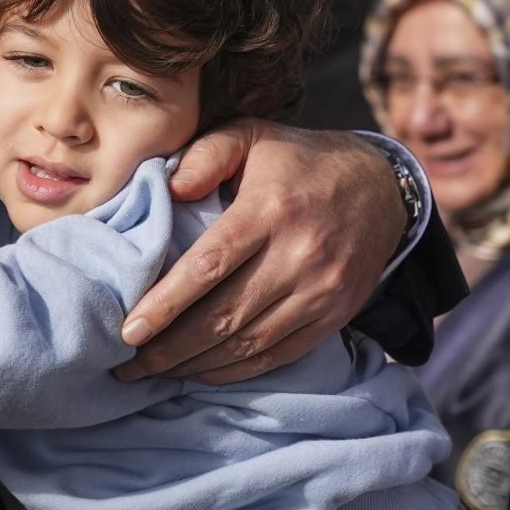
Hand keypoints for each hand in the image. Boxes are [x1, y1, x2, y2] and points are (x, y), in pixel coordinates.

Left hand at [116, 122, 402, 383]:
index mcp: (270, 210)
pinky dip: (234, 371)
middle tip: (127, 364)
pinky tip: (200, 372)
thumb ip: (205, 155)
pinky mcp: (335, 315)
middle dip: (169, 349)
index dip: (165, 305)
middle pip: (224, 317)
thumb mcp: (251, 136)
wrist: (382, 187)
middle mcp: (299, 255)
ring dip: (195, 366)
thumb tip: (170, 191)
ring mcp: (321, 290)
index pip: (209, 267)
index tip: (128, 331)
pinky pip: (277, 356)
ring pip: (248, 344)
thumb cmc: (299, 161)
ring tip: (154, 372)